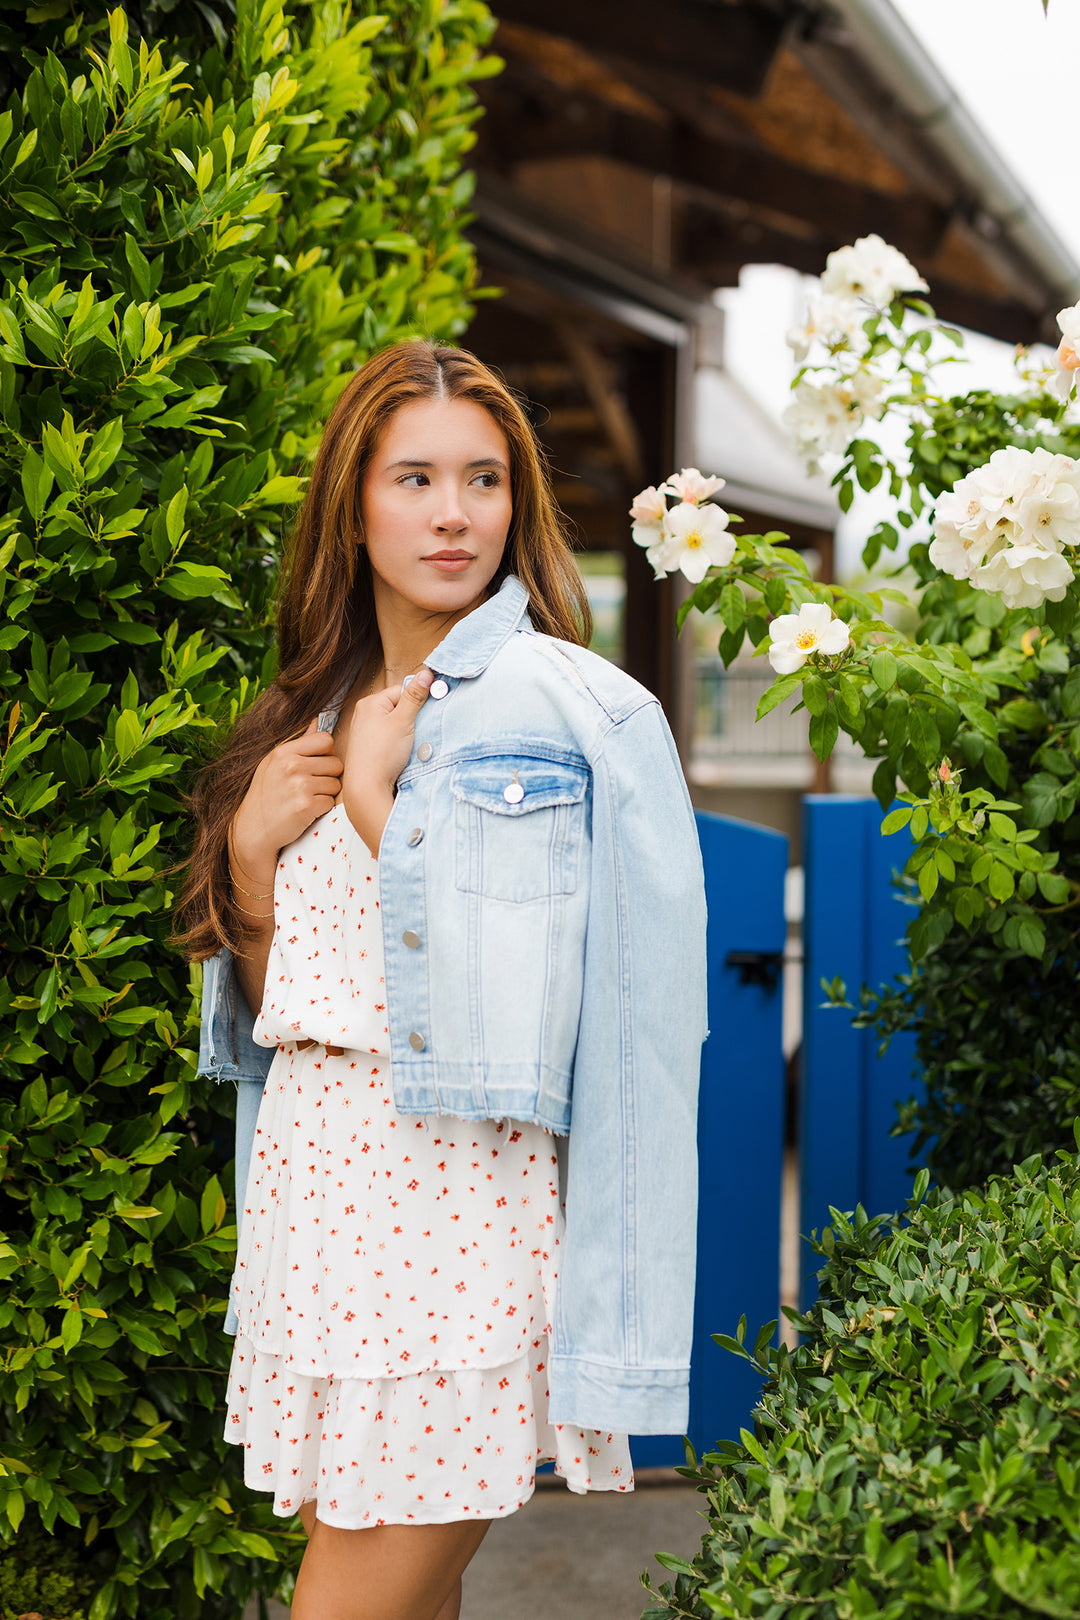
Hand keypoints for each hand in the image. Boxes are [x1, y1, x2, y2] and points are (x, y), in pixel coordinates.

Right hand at [231, 717, 343, 880]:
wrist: (253, 830)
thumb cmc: (266, 795)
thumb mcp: (274, 764)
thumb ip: (298, 744)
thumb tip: (316, 720)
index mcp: (284, 751)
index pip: (326, 739)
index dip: (327, 753)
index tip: (317, 765)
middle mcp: (291, 765)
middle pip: (336, 763)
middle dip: (329, 776)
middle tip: (312, 787)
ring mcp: (299, 785)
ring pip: (336, 784)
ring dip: (327, 793)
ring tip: (307, 799)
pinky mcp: (306, 806)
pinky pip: (332, 802)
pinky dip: (323, 808)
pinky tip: (307, 811)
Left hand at [342, 668, 433, 855]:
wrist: (367, 787)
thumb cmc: (381, 754)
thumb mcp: (403, 721)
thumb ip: (415, 697)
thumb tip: (427, 673)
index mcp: (370, 703)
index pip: (402, 691)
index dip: (417, 701)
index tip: (428, 711)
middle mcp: (364, 715)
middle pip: (399, 708)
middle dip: (413, 718)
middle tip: (419, 730)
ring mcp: (366, 732)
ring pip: (396, 725)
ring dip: (408, 732)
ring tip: (409, 744)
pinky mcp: (370, 748)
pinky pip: (391, 739)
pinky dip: (400, 744)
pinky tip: (402, 753)